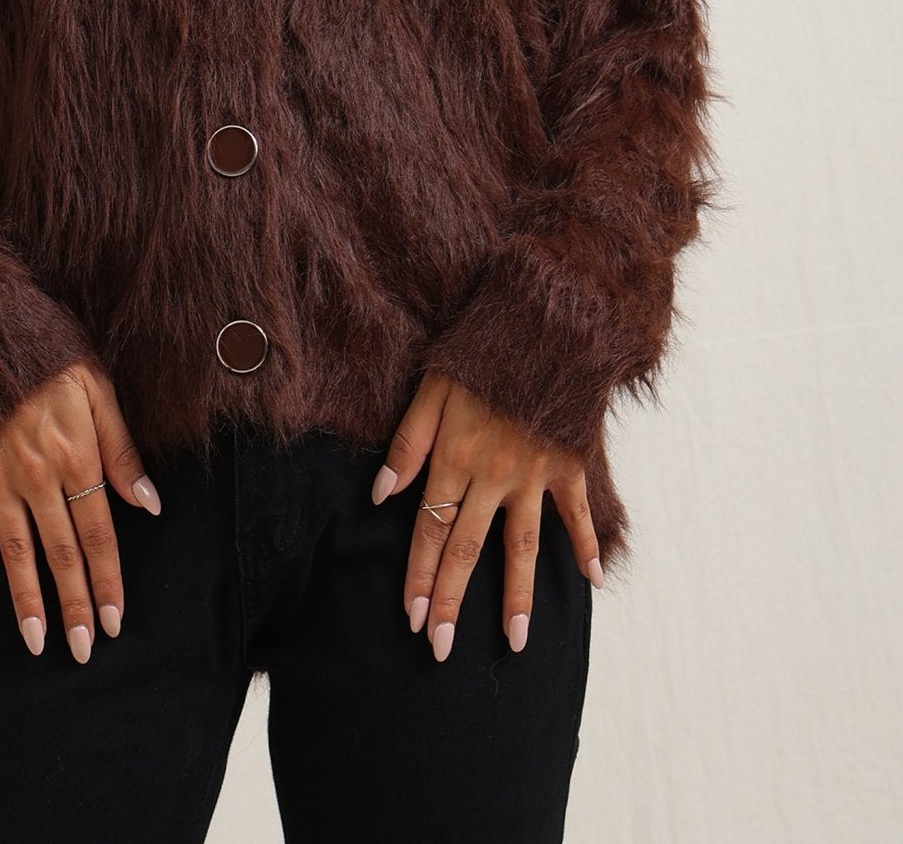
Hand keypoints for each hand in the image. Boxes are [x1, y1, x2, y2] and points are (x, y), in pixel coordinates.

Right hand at [0, 359, 161, 662]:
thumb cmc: (46, 353)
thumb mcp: (98, 388)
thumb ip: (122, 449)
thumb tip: (150, 505)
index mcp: (76, 455)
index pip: (98, 533)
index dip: (107, 580)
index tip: (114, 622)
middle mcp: (37, 475)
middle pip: (60, 553)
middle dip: (73, 605)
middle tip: (81, 650)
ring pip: (16, 553)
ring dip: (28, 602)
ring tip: (38, 644)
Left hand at [372, 368, 603, 661]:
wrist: (543, 324)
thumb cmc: (480, 353)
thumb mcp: (432, 386)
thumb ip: (408, 442)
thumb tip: (381, 494)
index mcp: (455, 457)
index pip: (430, 529)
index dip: (419, 575)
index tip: (412, 620)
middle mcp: (492, 474)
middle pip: (468, 549)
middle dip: (452, 601)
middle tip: (441, 651)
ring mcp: (533, 473)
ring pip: (523, 546)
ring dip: (518, 596)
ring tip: (517, 643)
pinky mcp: (567, 463)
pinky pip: (578, 512)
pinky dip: (586, 545)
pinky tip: (592, 582)